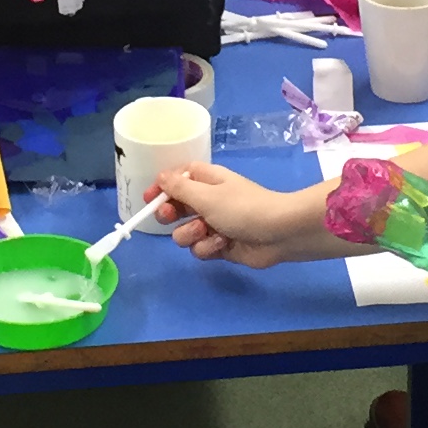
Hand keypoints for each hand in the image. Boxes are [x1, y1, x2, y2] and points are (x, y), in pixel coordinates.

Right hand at [158, 162, 319, 267]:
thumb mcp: (207, 195)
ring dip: (191, 234)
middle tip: (171, 218)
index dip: (161, 188)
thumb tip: (160, 178)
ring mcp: (214, 224)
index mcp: (206, 180)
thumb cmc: (243, 207)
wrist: (278, 233)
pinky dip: (208, 247)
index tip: (148, 199)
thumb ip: (179, 190)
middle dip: (171, 215)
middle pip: (176, 207)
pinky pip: (199, 248)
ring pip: (184, 233)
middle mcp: (208, 201)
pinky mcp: (220, 246)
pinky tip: (222, 245)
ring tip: (208, 232)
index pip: (176, 179)